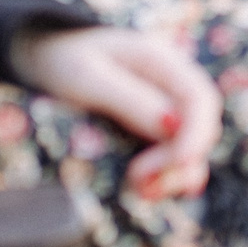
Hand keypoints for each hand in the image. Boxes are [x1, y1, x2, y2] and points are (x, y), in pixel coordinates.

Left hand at [11, 25, 220, 199]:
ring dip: (172, 174)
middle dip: (180, 161)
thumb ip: (130, 99)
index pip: (200, 99)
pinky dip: (162, 174)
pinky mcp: (152, 126)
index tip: (176, 164)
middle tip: (141, 184)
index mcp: (160, 61)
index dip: (196, 136)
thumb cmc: (64, 60)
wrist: (47, 55)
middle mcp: (171, 84)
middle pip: (200, 127)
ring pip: (188, 146)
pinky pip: (170, 153)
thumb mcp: (89, 77)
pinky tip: (142, 188)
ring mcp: (164, 105)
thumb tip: (174, 126)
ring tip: (140, 191)